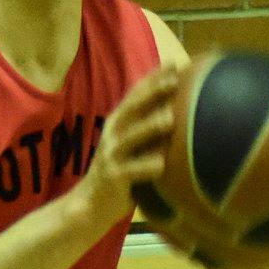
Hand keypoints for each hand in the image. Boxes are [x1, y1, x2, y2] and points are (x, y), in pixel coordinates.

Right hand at [82, 63, 178, 226]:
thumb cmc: (121, 171)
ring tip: (170, 119)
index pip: (136, 95)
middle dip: (152, 93)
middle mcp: (112, 135)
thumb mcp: (131, 145)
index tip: (174, 64)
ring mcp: (112, 156)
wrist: (91, 204)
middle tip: (173, 81)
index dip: (153, 78)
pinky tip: (162, 165)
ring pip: (132, 138)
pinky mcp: (114, 178)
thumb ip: (147, 128)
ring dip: (150, 127)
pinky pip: (132, 171)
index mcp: (118, 123)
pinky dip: (147, 167)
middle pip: (132, 109)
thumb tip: (178, 108)